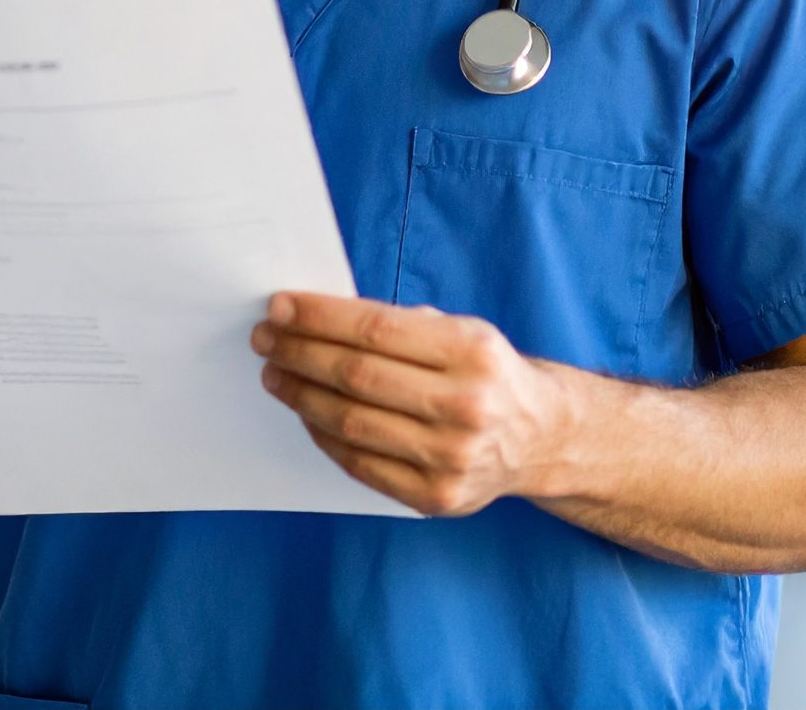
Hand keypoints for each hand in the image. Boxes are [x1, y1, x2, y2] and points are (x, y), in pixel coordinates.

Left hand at [250, 293, 569, 515]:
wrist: (540, 437)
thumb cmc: (484, 371)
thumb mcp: (460, 329)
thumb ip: (397, 325)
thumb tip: (313, 316)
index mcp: (472, 352)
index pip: (375, 330)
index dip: (319, 317)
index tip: (278, 306)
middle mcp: (467, 407)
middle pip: (358, 376)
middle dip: (299, 353)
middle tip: (264, 339)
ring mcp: (452, 459)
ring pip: (352, 423)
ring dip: (301, 395)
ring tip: (274, 373)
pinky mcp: (438, 498)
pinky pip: (361, 464)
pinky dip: (324, 435)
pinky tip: (305, 412)